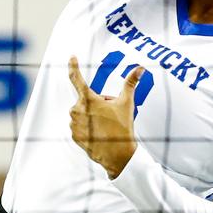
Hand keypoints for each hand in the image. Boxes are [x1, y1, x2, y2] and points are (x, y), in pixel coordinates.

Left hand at [67, 55, 143, 179]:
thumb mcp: (127, 103)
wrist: (117, 155)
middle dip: (98, 103)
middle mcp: (78, 110)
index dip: (73, 66)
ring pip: (83, 112)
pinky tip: (100, 133)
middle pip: (87, 100)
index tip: (71, 57)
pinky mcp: (74, 135)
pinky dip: (89, 126)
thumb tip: (140, 68)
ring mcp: (74, 123)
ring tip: (107, 125)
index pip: (77, 78)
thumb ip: (130, 83)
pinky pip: (80, 125)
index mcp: (89, 99)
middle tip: (111, 112)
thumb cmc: (122, 128)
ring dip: (93, 115)